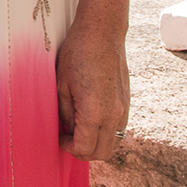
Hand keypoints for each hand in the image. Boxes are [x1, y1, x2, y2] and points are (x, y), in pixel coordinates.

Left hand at [56, 20, 129, 160]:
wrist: (102, 34)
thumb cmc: (77, 54)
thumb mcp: (62, 85)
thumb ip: (65, 113)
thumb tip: (67, 129)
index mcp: (95, 111)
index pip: (85, 148)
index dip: (69, 148)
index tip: (59, 138)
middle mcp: (114, 115)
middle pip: (102, 153)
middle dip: (83, 152)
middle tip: (67, 139)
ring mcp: (124, 110)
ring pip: (113, 144)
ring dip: (96, 144)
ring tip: (78, 130)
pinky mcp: (127, 104)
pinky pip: (118, 130)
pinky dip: (105, 134)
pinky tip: (90, 121)